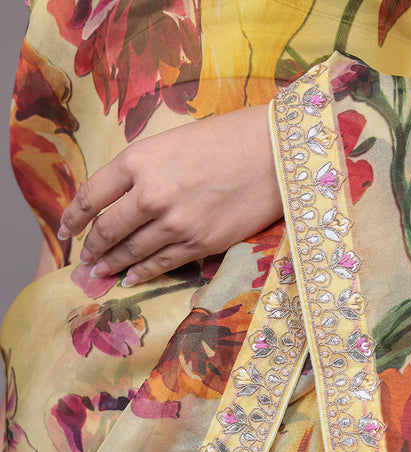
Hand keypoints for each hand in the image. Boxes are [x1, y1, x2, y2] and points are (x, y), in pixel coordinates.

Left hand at [58, 105, 282, 285]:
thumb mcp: (171, 143)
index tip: (65, 230)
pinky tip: (130, 278)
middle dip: (92, 248)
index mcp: (139, 160)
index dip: (74, 217)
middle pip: (108, 229)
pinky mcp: (199, 243)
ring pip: (132, 251)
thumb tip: (123, 199)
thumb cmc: (225, 141)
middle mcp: (151, 193)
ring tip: (100, 273)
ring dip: (112, 264)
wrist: (271, 156)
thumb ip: (144, 170)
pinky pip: (161, 264)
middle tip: (84, 260)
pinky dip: (141, 273)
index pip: (92, 195)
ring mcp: (175, 223)